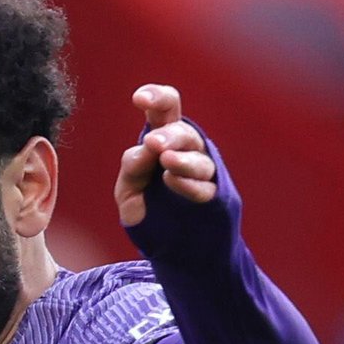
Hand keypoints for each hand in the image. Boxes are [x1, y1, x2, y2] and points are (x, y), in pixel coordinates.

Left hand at [117, 83, 217, 228]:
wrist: (168, 246)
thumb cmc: (147, 207)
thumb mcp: (129, 189)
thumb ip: (133, 168)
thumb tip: (144, 150)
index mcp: (164, 137)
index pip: (166, 108)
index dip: (156, 97)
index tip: (139, 99)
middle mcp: (187, 149)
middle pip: (184, 132)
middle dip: (170, 135)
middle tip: (154, 142)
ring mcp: (203, 172)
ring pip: (199, 160)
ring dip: (182, 160)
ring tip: (166, 162)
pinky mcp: (214, 198)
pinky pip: (205, 188)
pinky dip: (189, 184)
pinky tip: (172, 180)